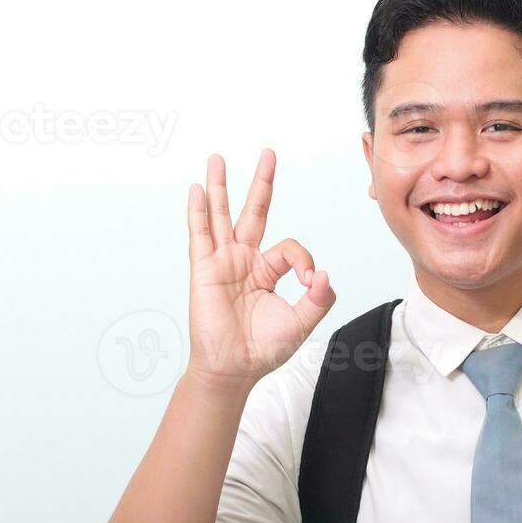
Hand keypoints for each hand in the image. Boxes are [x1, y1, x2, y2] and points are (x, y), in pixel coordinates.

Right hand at [183, 150, 334, 388]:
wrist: (234, 369)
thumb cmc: (263, 349)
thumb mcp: (301, 323)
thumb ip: (318, 299)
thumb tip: (325, 274)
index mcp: (267, 271)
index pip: (291, 248)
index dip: (304, 260)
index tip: (310, 281)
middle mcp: (244, 261)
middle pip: (254, 212)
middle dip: (261, 183)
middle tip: (269, 153)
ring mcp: (223, 262)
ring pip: (222, 215)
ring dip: (220, 186)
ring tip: (217, 157)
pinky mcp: (205, 270)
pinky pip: (200, 235)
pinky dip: (198, 212)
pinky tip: (196, 189)